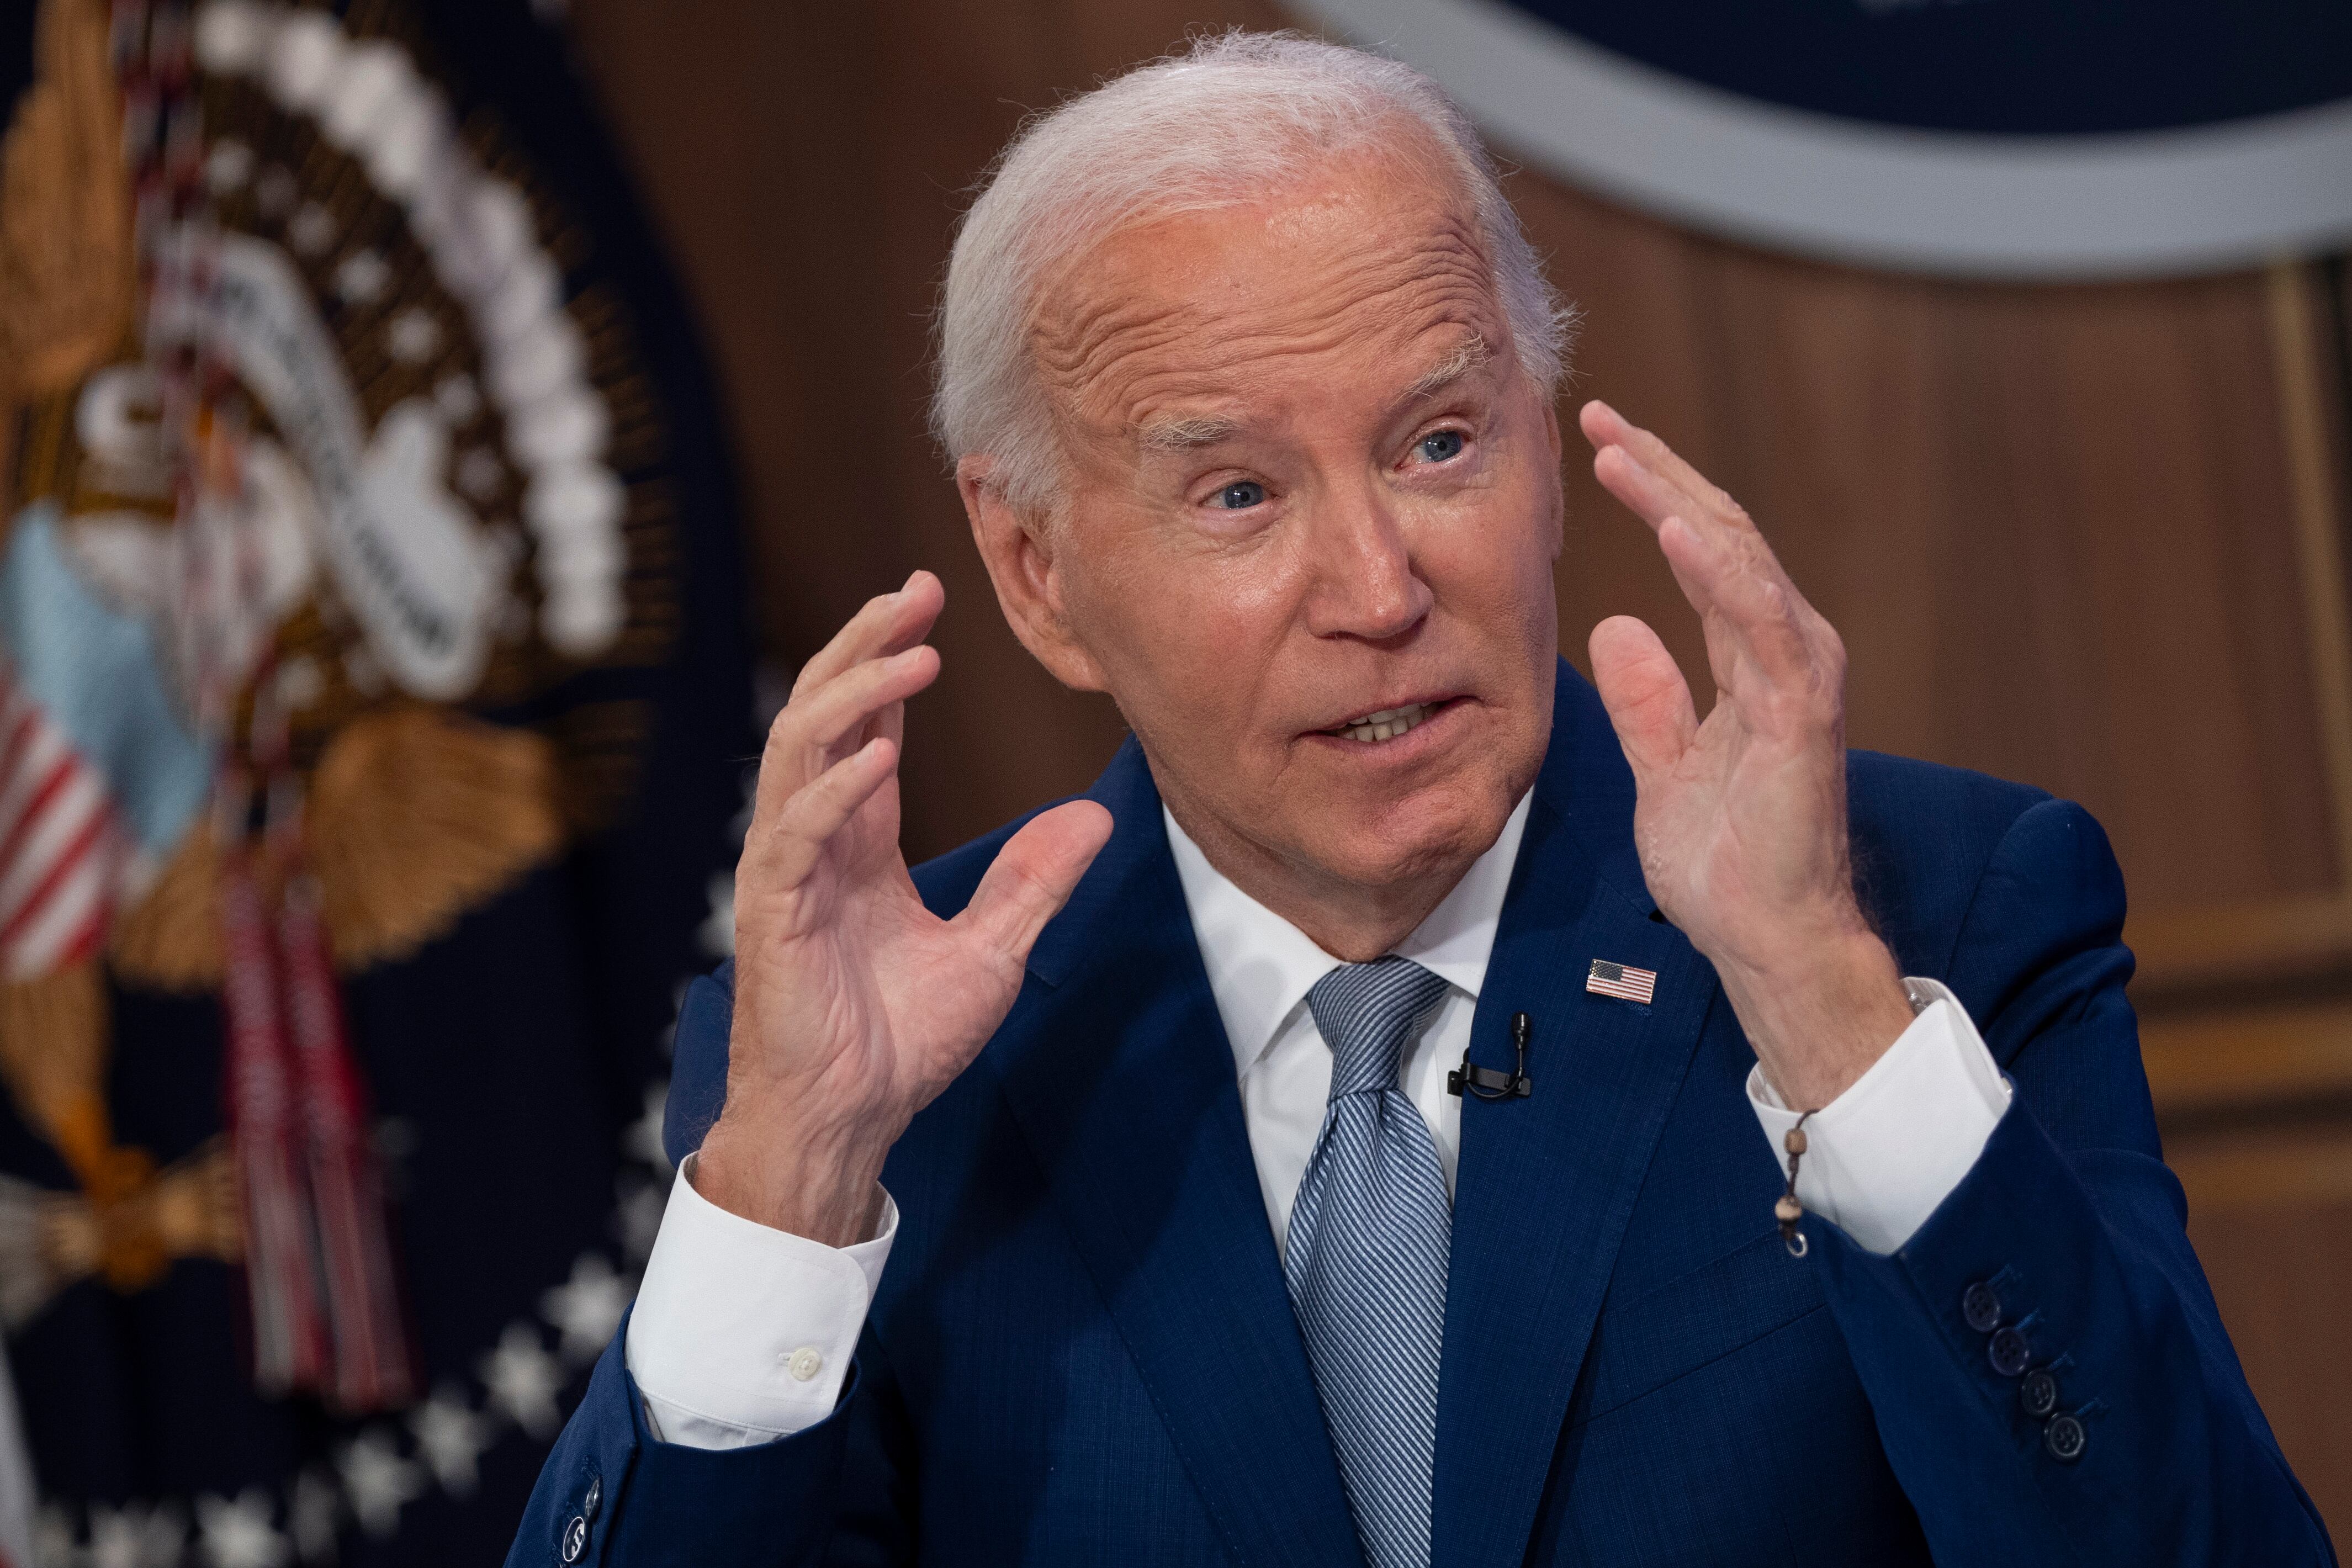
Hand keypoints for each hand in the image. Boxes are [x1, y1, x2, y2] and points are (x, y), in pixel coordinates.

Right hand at [695, 572, 1112, 1244]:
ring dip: (854, 697)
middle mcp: (816, 841)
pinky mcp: (774, 914)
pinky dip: (834, 790)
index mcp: (859, 842)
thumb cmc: (898, 1045)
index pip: (869, 726)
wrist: (848, 1122)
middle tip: (914, 592)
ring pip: (800, 751)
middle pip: (825, 713)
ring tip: (913, 655)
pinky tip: (876, 756)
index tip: (928, 602)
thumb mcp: (994, 953)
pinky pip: (795, 835)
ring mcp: (788, 871)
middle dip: (864, 647)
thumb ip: (1033, 883)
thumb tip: (1095, 819)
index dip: (892, 661)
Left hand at [1579, 402, 1911, 1108]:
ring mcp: (1798, 676)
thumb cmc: (1728, 863)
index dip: (1654, 494)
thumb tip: (1615, 627)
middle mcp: (1784, 651)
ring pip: (1738, 560)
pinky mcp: (1799, 711)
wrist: (1766, 936)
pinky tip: (1675, 528)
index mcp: (1753, 658)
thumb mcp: (1665, 767)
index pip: (1701, 552)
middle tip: (1597, 416)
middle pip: (1719, 535)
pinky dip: (1718, 571)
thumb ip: (1648, 699)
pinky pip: (1758, 623)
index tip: (1600, 444)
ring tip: (1621, 449)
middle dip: (1660, 471)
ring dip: (1679, 499)